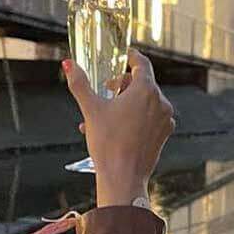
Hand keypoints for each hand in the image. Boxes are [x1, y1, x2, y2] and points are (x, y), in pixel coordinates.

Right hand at [63, 50, 175, 207]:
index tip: (123, 55)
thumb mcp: (91, 109)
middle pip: (142, 83)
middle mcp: (161, 102)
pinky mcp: (163, 134)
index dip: (131, 56)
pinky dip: (135, 118)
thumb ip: (80, 83)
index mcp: (146, 90)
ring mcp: (164, 119)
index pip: (142, 63)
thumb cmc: (108, 144)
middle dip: (122, 85)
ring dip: (125, 103)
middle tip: (106, 91)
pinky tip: (115, 129)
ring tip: (104, 116)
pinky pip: (149, 118)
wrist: (123, 177)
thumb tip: (68, 64)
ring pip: (144, 102)